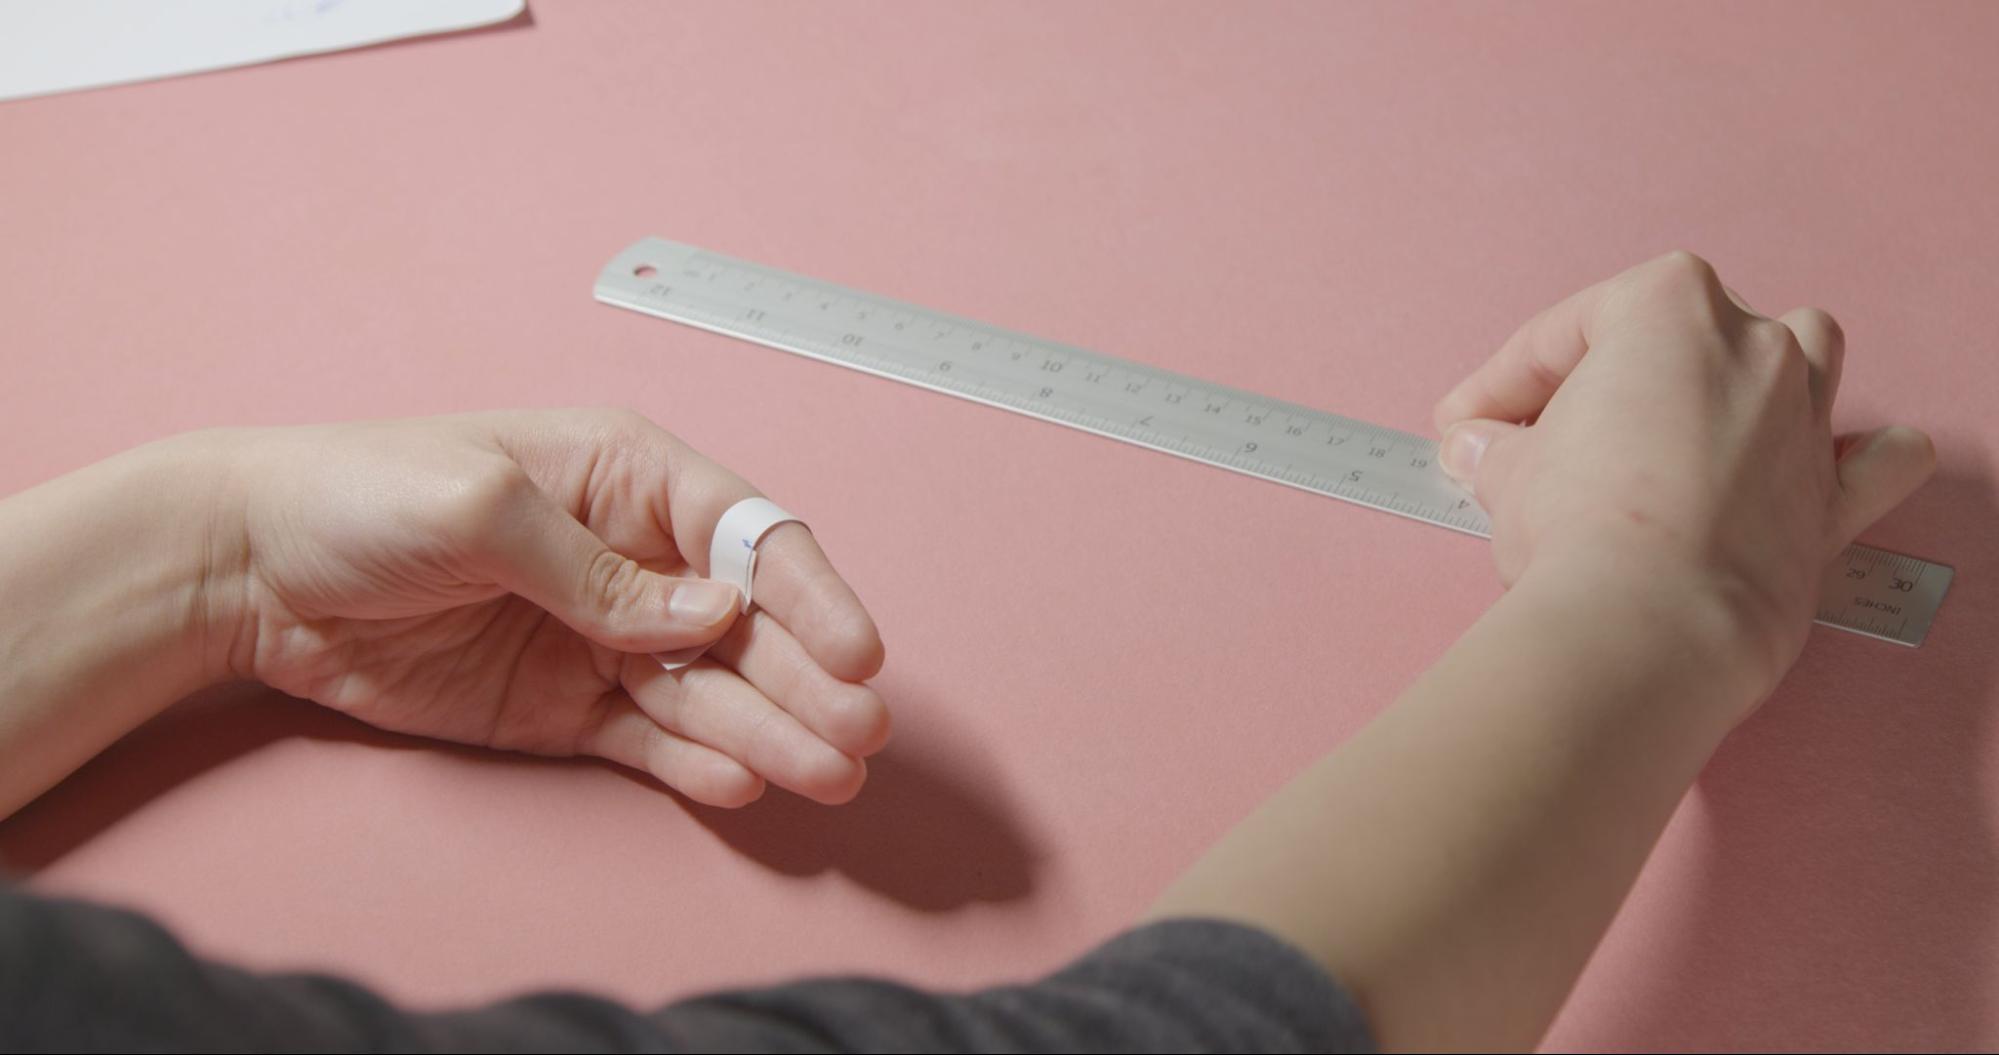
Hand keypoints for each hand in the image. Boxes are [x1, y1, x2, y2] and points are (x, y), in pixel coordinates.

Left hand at [203, 409, 888, 806]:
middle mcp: (632, 560)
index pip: (745, 536)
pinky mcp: (561, 707)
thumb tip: (710, 613)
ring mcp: (599, 639)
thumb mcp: (479, 505)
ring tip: (824, 776)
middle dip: (808, 679)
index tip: (859, 652)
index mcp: (626, 478)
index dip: (810, 593)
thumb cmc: (358, 494)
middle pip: (745, 623)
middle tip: (860, 734)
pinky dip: (691, 763)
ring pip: (707, 691)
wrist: (245, 571)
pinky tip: (741, 782)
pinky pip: (645, 739)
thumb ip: (596, 568)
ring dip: (769, 731)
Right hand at [1432, 251, 1933, 700]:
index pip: (1565, 332)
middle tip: (1546, 437)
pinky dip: (1863, 457)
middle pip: (1677, 336)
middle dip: (1612, 380)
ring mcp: (1804, 416)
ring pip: (1802, 353)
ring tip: (1694, 415)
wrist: (1646, 621)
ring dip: (1752, 373)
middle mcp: (1753, 345)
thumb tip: (1480, 449)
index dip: (1500, 382)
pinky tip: (1835, 459)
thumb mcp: (1508, 470)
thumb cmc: (1583, 527)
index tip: (1465, 423)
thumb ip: (1500, 448)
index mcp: (1669, 306)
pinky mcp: (1833, 498)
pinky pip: (1876, 460)